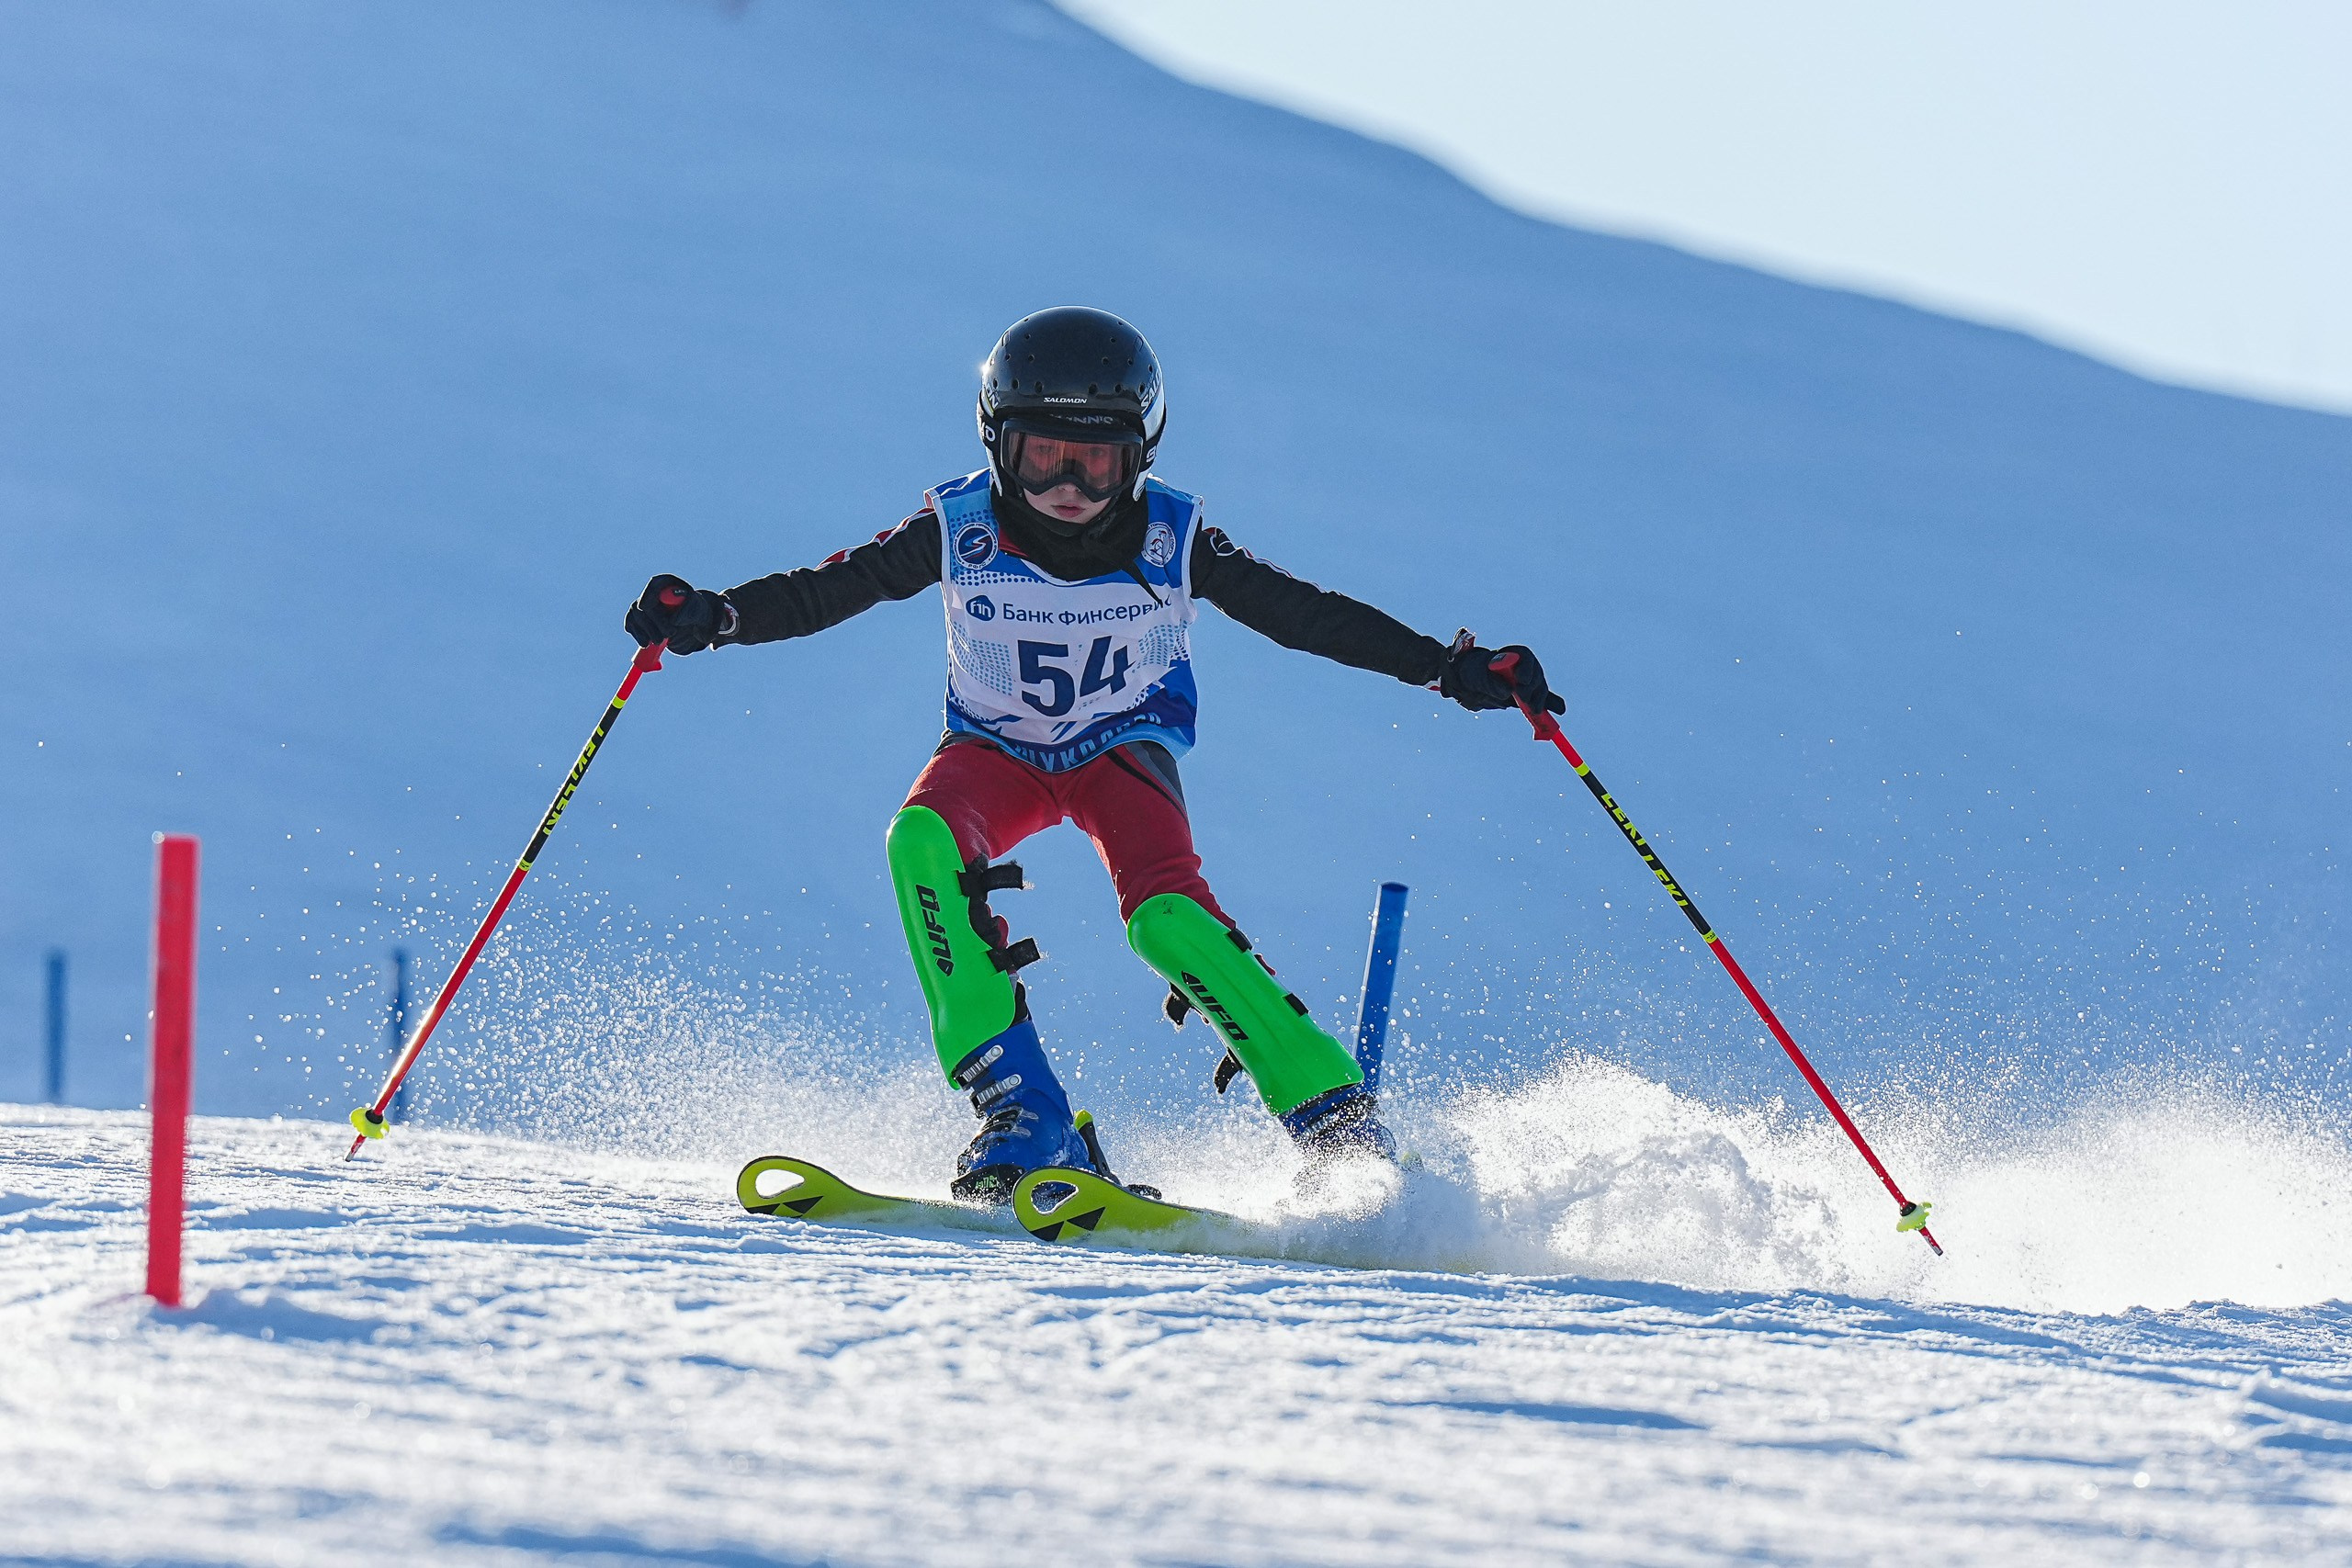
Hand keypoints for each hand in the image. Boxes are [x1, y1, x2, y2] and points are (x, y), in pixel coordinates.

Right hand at [625, 573, 732, 653]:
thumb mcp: (698, 610)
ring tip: (660, 642)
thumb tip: (673, 620)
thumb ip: (688, 611)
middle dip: (652, 622)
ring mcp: (640, 604)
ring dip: (647, 632)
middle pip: (642, 604)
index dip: (647, 594)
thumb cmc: (696, 612)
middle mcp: (651, 592)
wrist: (691, 623)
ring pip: (635, 617)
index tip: (645, 606)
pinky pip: (630, 625)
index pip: (654, 585)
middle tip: (667, 635)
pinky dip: (638, 635)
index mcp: (666, 583)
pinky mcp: (635, 618)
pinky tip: (647, 643)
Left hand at [1440, 634, 1564, 715]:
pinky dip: (1547, 704)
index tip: (1521, 680)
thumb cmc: (1476, 672)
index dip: (1526, 669)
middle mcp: (1525, 665)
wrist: (1474, 681)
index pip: (1526, 658)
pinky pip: (1541, 699)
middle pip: (1535, 674)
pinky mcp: (1530, 694)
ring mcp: (1530, 680)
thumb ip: (1493, 682)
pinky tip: (1560, 710)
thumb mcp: (1480, 676)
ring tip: (1534, 710)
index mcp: (1514, 653)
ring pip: (1539, 688)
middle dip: (1531, 687)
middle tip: (1522, 698)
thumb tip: (1507, 692)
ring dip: (1538, 699)